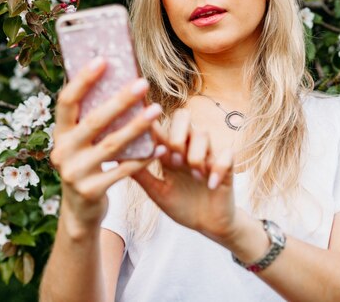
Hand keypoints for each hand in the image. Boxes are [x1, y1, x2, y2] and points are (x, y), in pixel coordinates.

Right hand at [50, 57, 163, 236]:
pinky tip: (160, 147)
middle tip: (142, 82)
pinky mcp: (92, 191)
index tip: (102, 60)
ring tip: (156, 109)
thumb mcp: (81, 141)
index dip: (82, 80)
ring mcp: (75, 173)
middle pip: (93, 121)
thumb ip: (91, 117)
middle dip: (119, 101)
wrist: (79, 211)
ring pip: (111, 145)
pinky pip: (124, 171)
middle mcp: (63, 152)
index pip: (66, 101)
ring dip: (136, 126)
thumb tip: (118, 77)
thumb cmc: (87, 162)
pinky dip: (143, 158)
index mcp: (59, 133)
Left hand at [132, 108, 236, 244]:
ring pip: (202, 134)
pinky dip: (218, 168)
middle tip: (174, 160)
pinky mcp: (227, 165)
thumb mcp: (158, 192)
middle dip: (176, 135)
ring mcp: (208, 154)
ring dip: (195, 155)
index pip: (160, 127)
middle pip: (183, 117)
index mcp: (170, 152)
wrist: (209, 225)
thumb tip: (113, 158)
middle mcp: (188, 147)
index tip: (139, 114)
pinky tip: (211, 183)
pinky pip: (226, 154)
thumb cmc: (182, 206)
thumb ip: (140, 174)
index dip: (150, 120)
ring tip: (194, 174)